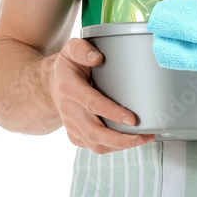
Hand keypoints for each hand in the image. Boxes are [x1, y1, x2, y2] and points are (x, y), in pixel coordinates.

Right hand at [49, 38, 155, 153]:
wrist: (52, 84)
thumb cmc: (69, 66)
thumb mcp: (71, 49)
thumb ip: (82, 49)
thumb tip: (97, 58)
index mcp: (69, 88)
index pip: (92, 104)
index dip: (112, 113)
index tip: (132, 119)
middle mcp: (69, 111)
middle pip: (95, 133)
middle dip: (121, 139)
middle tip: (144, 136)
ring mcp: (71, 126)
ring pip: (96, 144)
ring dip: (121, 146)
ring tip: (144, 139)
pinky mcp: (76, 135)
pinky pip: (95, 147)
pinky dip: (114, 147)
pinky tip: (130, 140)